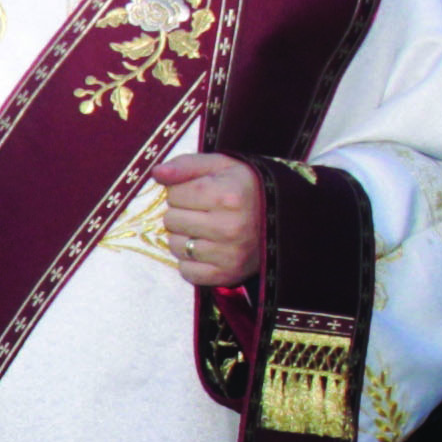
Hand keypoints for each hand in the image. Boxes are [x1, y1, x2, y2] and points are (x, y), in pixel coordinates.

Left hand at [151, 151, 263, 284]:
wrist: (284, 221)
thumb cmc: (247, 188)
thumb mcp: (222, 166)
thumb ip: (186, 165)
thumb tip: (156, 173)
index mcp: (228, 196)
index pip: (173, 194)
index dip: (183, 191)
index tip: (201, 193)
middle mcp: (229, 227)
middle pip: (171, 220)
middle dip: (182, 213)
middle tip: (204, 212)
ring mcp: (228, 255)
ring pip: (175, 246)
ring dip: (184, 237)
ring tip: (206, 230)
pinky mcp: (226, 276)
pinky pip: (186, 271)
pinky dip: (191, 262)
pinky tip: (208, 250)